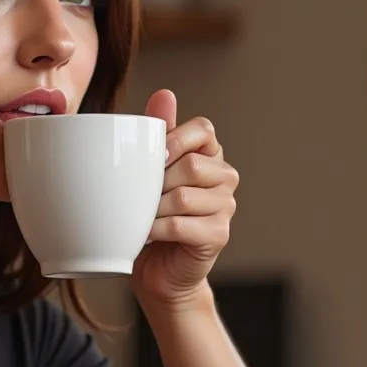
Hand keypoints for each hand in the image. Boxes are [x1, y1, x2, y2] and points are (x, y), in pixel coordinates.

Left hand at [131, 89, 238, 305]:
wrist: (158, 272)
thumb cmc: (150, 218)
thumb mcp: (149, 173)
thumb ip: (158, 135)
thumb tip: (165, 94)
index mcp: (209, 155)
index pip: (204, 129)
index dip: (175, 139)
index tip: (152, 157)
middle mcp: (224, 178)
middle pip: (192, 165)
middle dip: (158, 182)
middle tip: (141, 197)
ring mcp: (226, 207)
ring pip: (185, 196)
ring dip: (154, 208)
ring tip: (141, 217)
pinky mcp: (219, 235)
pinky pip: (180, 225)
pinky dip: (156, 229)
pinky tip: (146, 234)